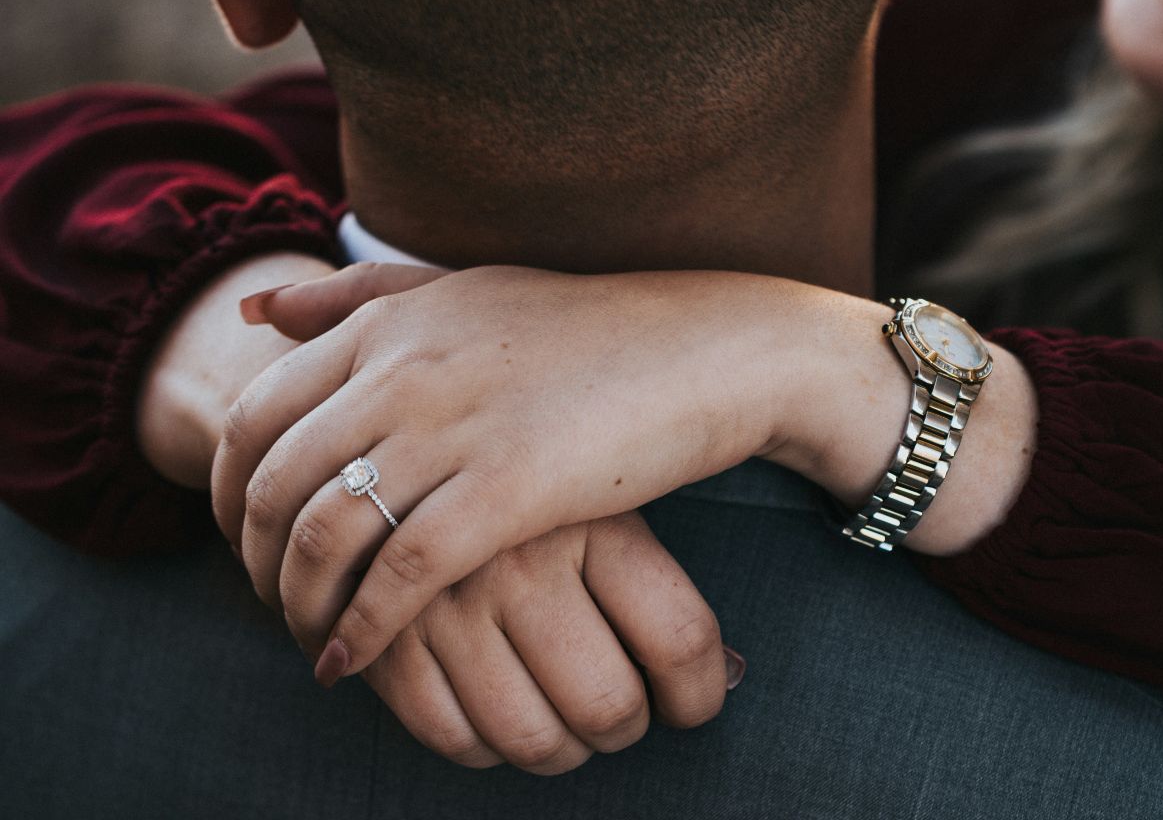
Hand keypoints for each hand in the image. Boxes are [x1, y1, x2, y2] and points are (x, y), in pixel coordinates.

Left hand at [212, 266, 841, 681]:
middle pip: (272, 483)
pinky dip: (361, 629)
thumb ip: (362, 298)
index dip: (228, 493)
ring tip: (311, 639)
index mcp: (391, 324)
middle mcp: (405, 369)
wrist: (711, 350)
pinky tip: (351, 660)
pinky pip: (399, 576)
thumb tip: (253, 313)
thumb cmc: (596, 331)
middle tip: (270, 603)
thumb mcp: (471, 293)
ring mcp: (455, 428)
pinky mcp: (509, 491)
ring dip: (297, 605)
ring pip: (324, 535)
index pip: (254, 416)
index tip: (243, 540)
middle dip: (252, 562)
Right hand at [353, 512, 737, 773]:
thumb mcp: (600, 504)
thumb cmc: (525, 492)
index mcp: (594, 521)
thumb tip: (727, 674)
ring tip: (565, 726)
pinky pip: (452, 738)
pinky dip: (484, 748)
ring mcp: (449, 605)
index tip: (693, 704)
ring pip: (532, 737)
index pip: (679, 638)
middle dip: (625, 730)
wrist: (384, 463)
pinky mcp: (385, 641)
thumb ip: (658, 587)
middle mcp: (523, 562)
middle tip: (621, 716)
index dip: (698, 695)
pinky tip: (498, 721)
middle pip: (607, 703)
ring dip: (560, 751)